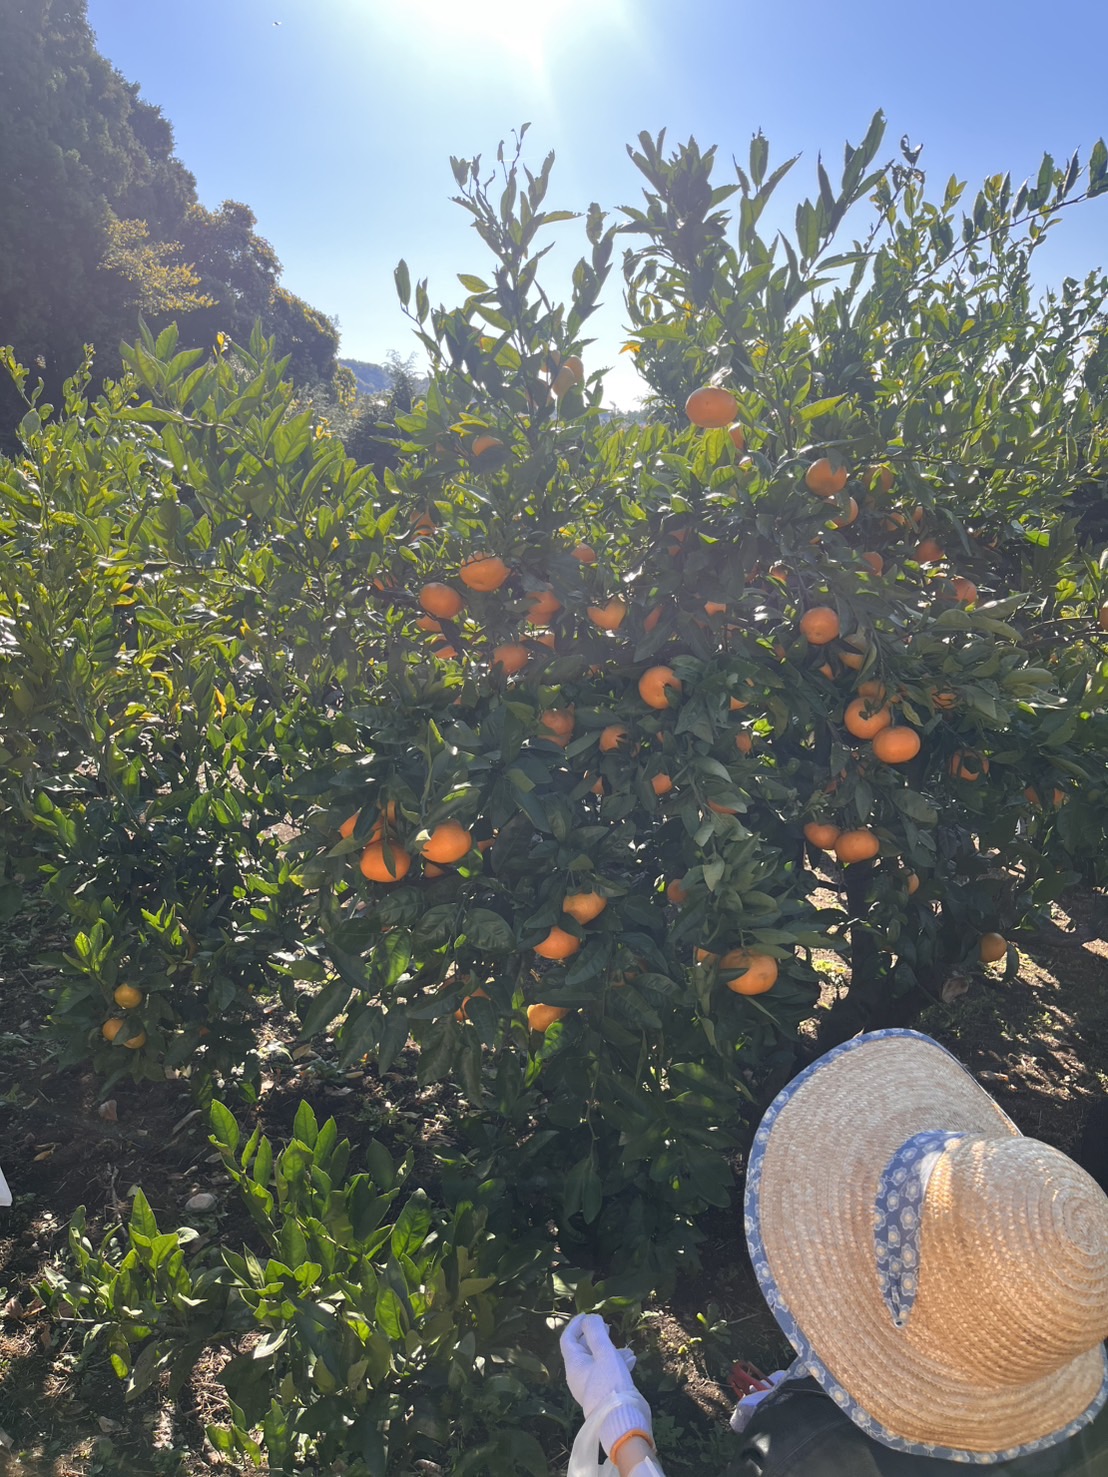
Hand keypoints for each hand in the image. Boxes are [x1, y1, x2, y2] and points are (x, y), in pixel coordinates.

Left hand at [560, 1313, 651, 1456]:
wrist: (622, 1419)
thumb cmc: (610, 1383)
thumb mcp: (604, 1353)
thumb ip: (596, 1333)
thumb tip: (589, 1318)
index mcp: (574, 1365)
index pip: (568, 1339)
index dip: (576, 1325)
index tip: (589, 1314)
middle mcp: (578, 1376)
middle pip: (582, 1350)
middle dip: (594, 1336)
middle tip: (607, 1326)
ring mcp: (590, 1387)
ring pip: (597, 1362)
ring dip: (609, 1350)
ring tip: (624, 1346)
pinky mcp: (602, 1394)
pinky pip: (606, 1373)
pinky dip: (616, 1364)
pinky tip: (631, 1360)